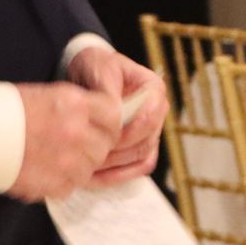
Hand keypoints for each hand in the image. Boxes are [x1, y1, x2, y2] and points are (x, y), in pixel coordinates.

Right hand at [7, 82, 120, 201]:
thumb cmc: (5, 109)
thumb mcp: (48, 95)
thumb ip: (78, 108)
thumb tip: (99, 121)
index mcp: (75, 104)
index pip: (113, 116)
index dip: (110, 123)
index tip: (102, 126)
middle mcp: (75, 132)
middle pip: (105, 145)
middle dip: (95, 146)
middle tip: (77, 145)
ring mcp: (66, 161)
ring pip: (90, 168)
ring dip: (79, 165)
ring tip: (56, 157)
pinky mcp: (52, 184)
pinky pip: (70, 186)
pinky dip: (62, 181)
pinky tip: (44, 170)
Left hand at [67, 44, 167, 185]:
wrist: (88, 75)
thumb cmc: (96, 67)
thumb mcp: (100, 69)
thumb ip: (109, 91)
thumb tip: (116, 113)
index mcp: (153, 88)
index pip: (150, 115)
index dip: (130, 129)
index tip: (106, 135)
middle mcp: (157, 111)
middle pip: (147, 140)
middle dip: (118, 150)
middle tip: (90, 153)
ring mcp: (151, 131)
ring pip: (143, 157)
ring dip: (116, 165)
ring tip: (88, 165)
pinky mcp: (142, 147)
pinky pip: (138, 168)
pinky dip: (118, 175)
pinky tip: (95, 177)